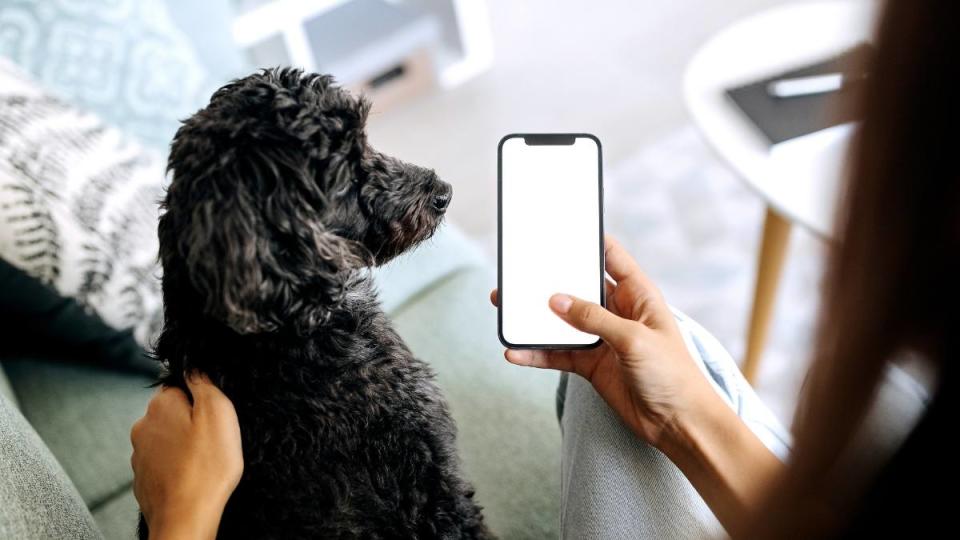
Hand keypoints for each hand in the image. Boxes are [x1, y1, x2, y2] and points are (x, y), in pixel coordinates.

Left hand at [131, 373, 242, 539]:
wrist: (185, 517)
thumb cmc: (206, 468)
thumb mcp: (220, 413)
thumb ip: (205, 383)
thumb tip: (194, 366)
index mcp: (161, 405)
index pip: (180, 384)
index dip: (201, 397)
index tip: (214, 416)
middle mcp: (144, 426)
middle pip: (173, 412)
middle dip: (191, 421)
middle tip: (213, 439)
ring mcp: (140, 454)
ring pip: (167, 437)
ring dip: (184, 444)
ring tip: (204, 461)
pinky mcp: (144, 477)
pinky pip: (164, 462)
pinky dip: (177, 466)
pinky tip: (192, 475)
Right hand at [491, 236, 716, 447]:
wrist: (679, 425)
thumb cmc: (673, 375)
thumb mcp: (635, 339)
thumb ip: (594, 318)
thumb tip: (556, 300)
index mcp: (637, 294)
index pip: (611, 256)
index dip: (587, 240)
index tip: (559, 229)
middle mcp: (618, 312)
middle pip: (577, 287)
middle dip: (549, 279)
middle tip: (518, 271)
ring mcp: (602, 339)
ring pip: (561, 321)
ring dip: (535, 317)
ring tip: (504, 306)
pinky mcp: (591, 365)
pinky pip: (558, 354)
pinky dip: (536, 353)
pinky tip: (515, 352)